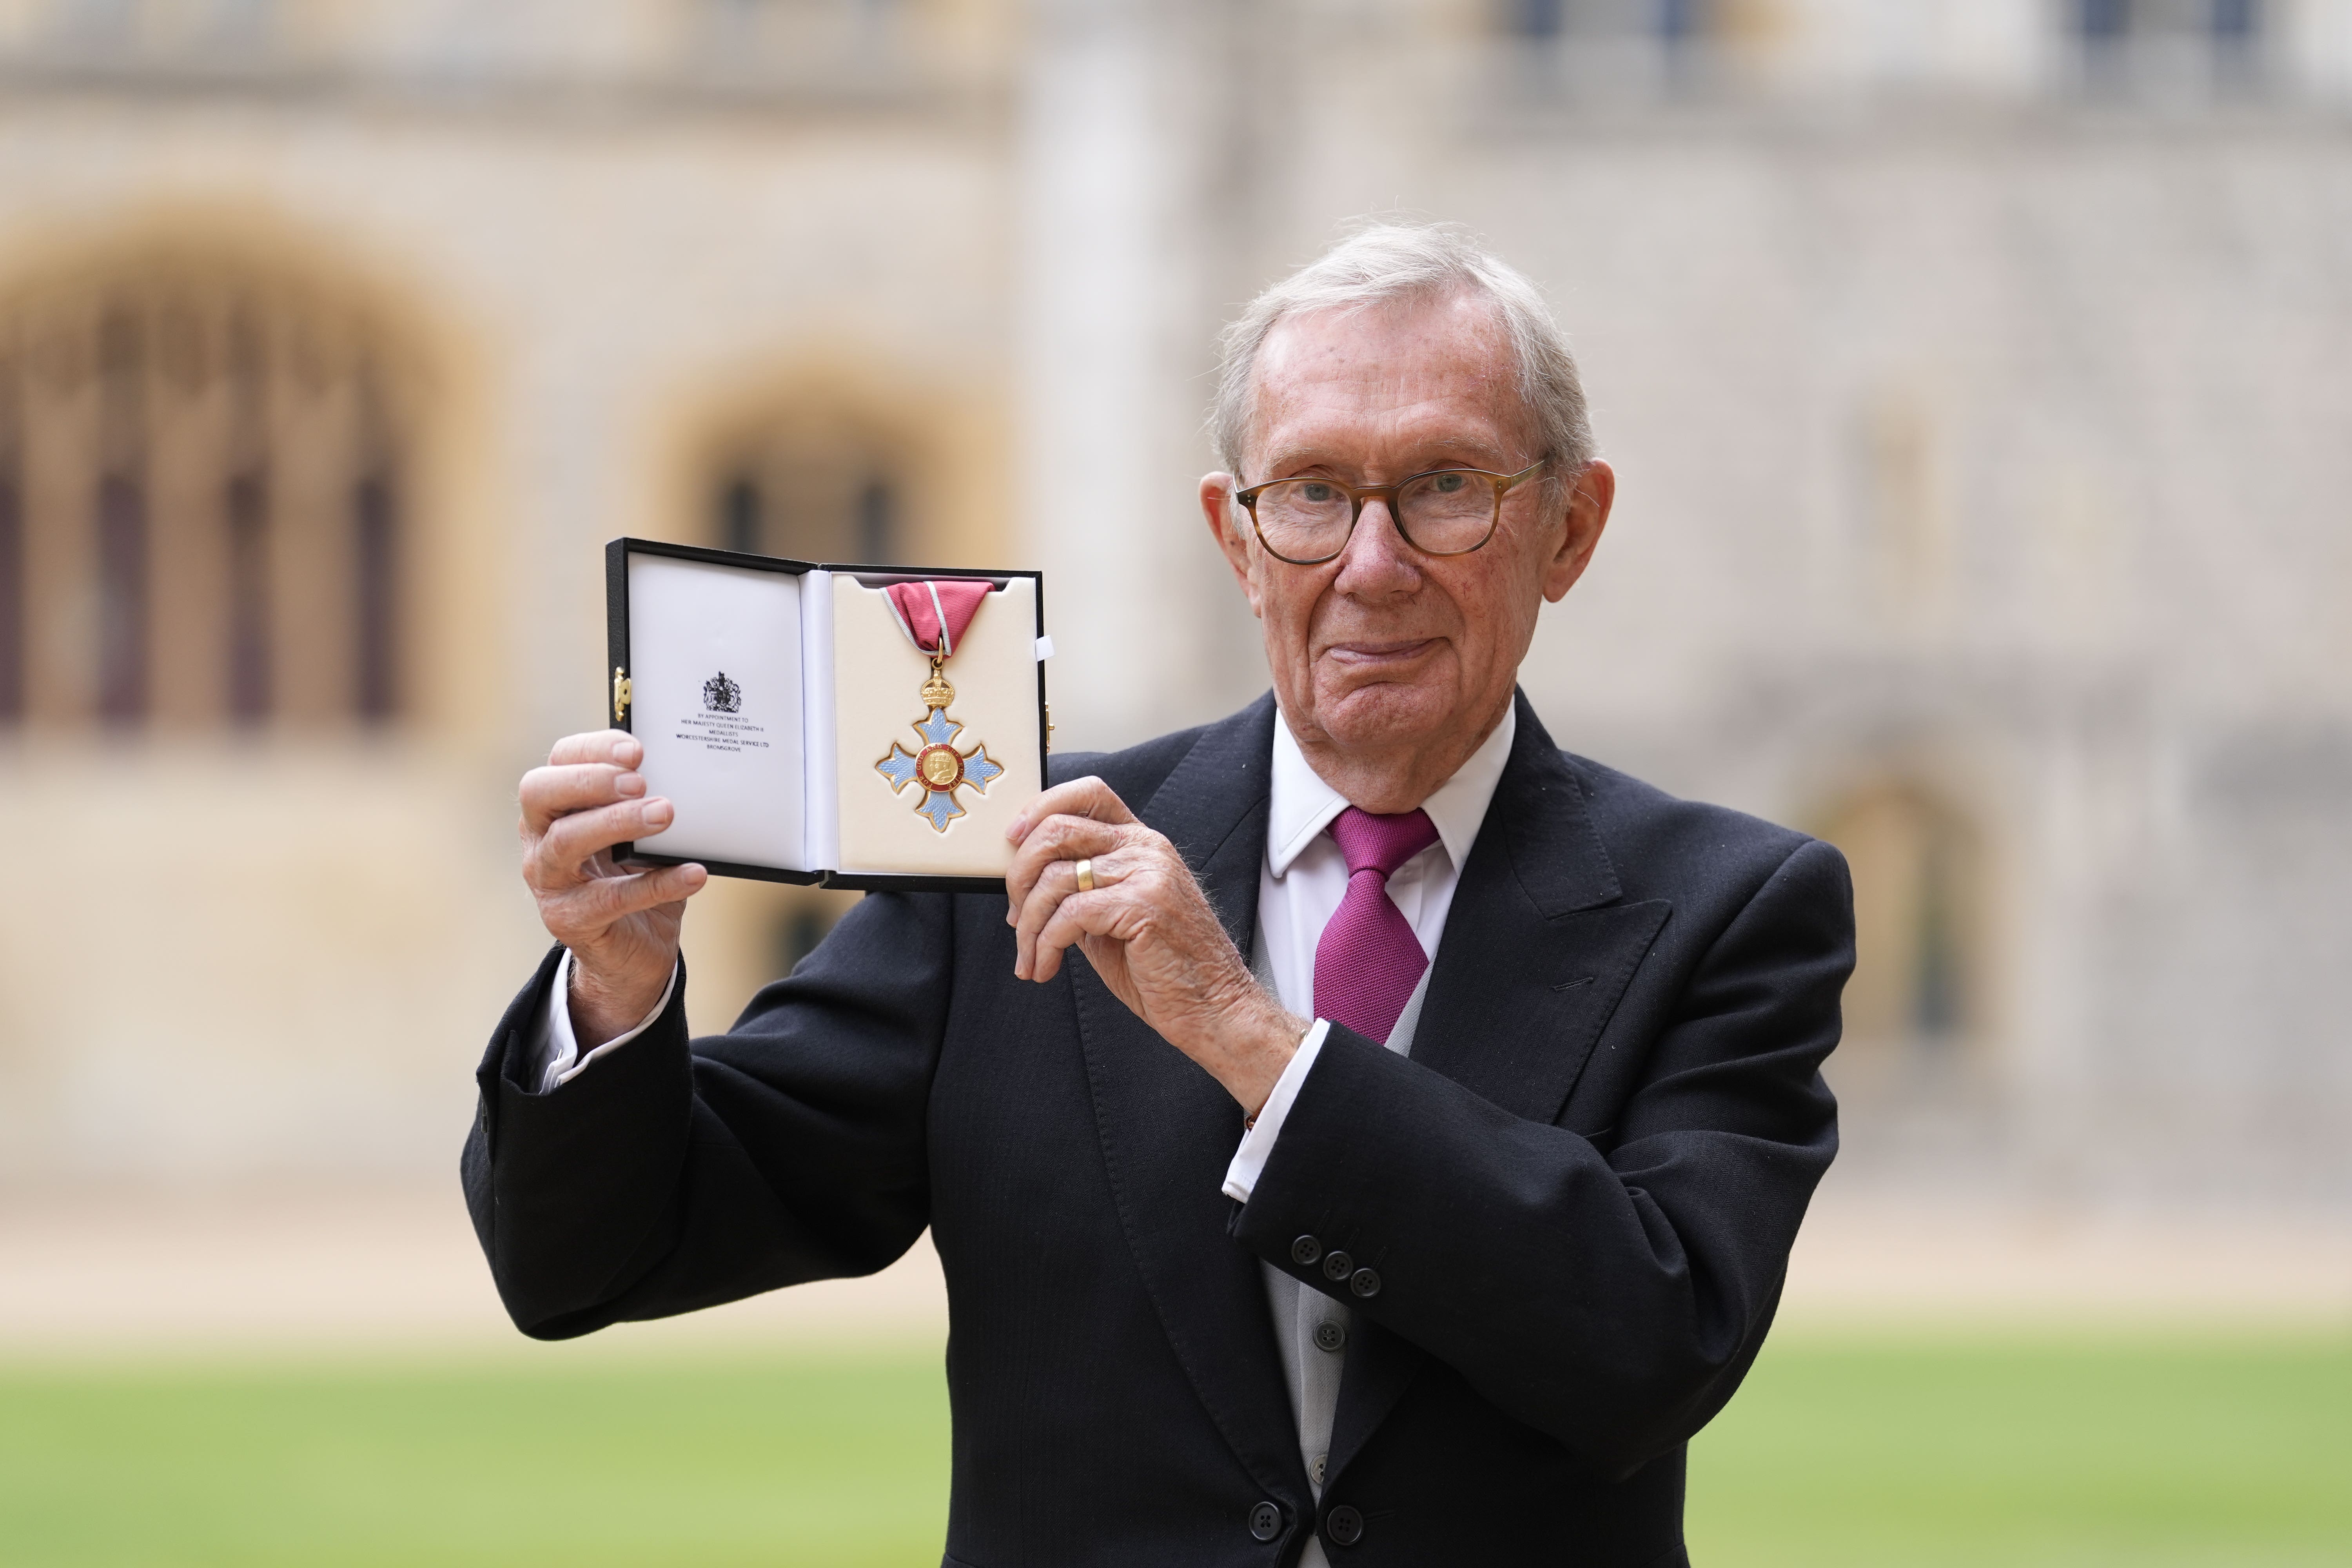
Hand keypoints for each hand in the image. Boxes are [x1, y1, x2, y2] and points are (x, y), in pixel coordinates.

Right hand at [519, 730, 707, 1048]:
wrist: (633, 950)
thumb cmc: (635, 877)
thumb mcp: (638, 835)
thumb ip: (649, 804)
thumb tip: (687, 772)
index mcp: (555, 808)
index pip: (557, 762)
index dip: (592, 750)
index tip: (637, 750)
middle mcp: (540, 840)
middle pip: (540, 793)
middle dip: (590, 780)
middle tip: (639, 782)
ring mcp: (549, 882)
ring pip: (565, 841)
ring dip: (616, 822)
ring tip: (665, 814)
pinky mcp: (570, 920)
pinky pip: (612, 899)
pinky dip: (658, 884)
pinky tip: (694, 873)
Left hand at [1005, 777, 1302, 1114]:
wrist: (1214, 1008)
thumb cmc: (1163, 970)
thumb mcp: (1114, 917)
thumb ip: (1081, 891)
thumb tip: (1025, 885)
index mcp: (1141, 843)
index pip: (1088, 793)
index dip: (1041, 808)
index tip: (1012, 842)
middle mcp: (1146, 848)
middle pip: (1058, 830)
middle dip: (1019, 876)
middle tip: (1014, 917)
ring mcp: (1148, 873)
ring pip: (1056, 877)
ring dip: (1027, 924)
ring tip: (1030, 958)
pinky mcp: (1143, 905)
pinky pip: (1068, 915)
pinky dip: (1045, 944)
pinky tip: (1046, 967)